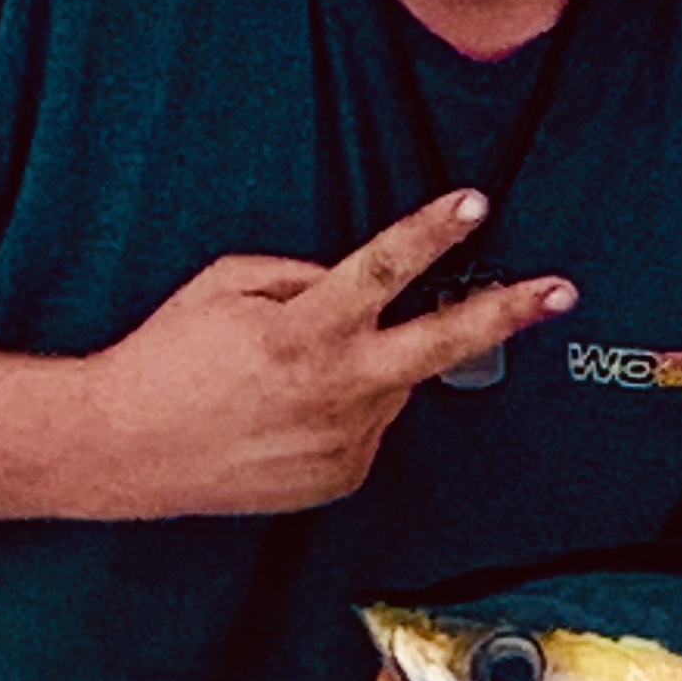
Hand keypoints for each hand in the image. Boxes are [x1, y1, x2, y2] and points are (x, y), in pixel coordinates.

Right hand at [80, 192, 571, 516]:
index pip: (382, 269)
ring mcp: (343, 440)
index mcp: (305, 331)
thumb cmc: (166, 359)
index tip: (473, 203)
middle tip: (558, 291)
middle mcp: (335, 389)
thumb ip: (300, 273)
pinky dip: (347, 408)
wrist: (123, 450)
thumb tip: (348, 279)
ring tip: (298, 370)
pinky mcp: (341, 477)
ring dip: (372, 364)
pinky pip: (369, 425)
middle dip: (506, 312)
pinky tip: (291, 411)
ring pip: (395, 383)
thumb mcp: (224, 286)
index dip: (431, 232)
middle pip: (442, 343)